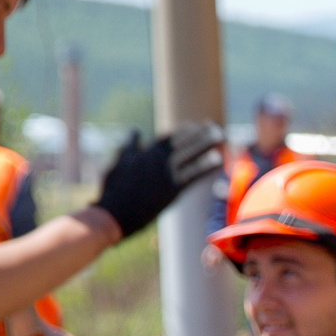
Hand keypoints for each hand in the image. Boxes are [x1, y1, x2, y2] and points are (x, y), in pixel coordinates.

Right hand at [94, 123, 226, 239]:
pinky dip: (206, 166)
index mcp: (147, 152)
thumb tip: (135, 130)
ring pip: (190, 154)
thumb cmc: (114, 187)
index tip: (195, 125)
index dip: (184, 131)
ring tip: (221, 134)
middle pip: (183, 142)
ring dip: (206, 143)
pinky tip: (218, 159)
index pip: (169, 138)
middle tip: (213, 126)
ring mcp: (167, 172)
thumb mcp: (121, 160)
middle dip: (199, 133)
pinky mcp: (173, 188)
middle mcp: (159, 159)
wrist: (115, 210)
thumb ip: (131, 145)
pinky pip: (193, 174)